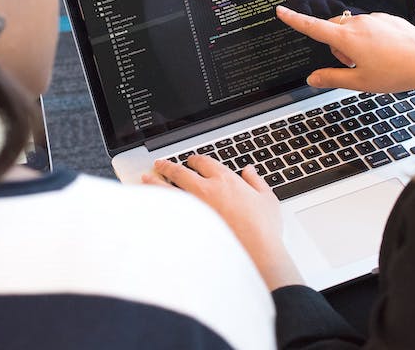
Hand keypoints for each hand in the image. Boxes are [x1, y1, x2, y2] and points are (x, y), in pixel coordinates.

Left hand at [143, 155, 303, 289]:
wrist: (255, 253)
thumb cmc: (262, 229)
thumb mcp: (267, 199)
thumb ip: (256, 182)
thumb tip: (249, 171)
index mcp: (225, 180)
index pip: (204, 162)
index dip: (195, 159)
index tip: (191, 161)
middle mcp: (206, 189)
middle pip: (180, 171)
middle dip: (168, 166)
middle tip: (160, 164)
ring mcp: (194, 207)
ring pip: (168, 189)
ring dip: (155, 181)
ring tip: (147, 178)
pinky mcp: (187, 225)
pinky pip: (168, 210)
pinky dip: (158, 205)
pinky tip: (152, 204)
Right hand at [275, 5, 414, 106]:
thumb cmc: (396, 72)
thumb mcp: (360, 82)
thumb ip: (332, 78)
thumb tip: (312, 78)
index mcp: (347, 39)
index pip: (313, 27)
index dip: (294, 20)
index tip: (281, 11)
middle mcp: (358, 23)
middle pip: (333, 30)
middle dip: (336, 46)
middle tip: (353, 65)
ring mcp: (374, 19)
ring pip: (351, 28)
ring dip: (353, 43)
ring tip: (374, 61)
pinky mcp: (387, 18)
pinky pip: (369, 26)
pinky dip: (369, 38)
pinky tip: (385, 53)